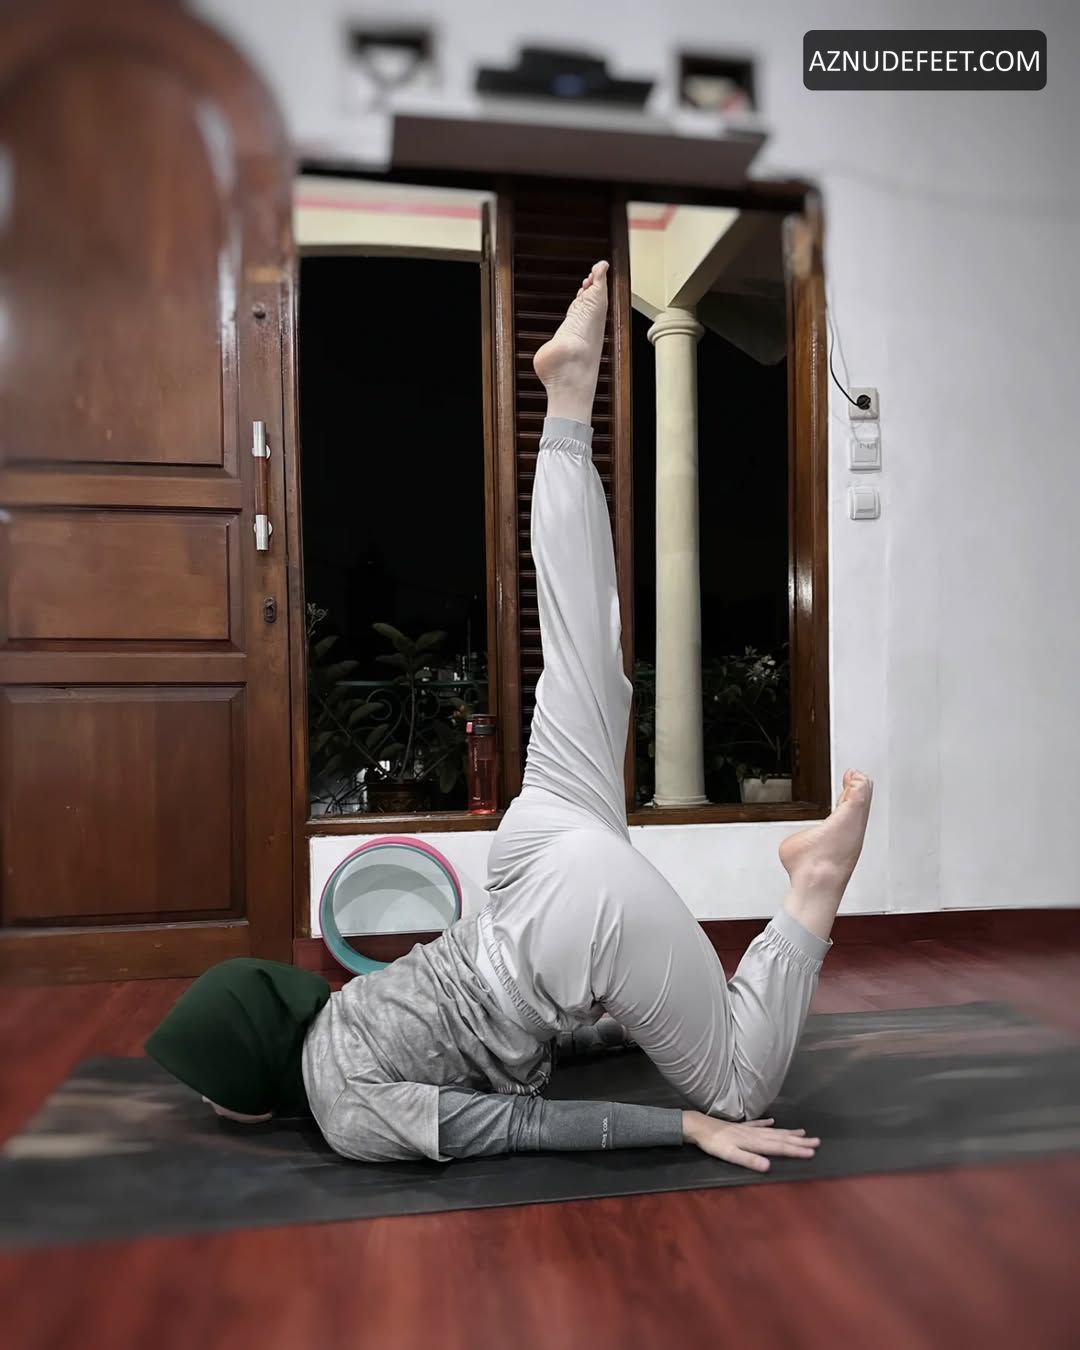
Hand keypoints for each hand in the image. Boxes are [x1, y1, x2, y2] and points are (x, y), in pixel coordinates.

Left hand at [681, 1111, 819, 1171]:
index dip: (796, 1150)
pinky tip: (773, 1121)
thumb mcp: (730, 1156)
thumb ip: (750, 1160)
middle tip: (817, 1142)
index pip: (779, 1148)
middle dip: (799, 1141)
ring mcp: (748, 1129)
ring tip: (803, 1132)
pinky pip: (758, 1125)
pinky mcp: (740, 1127)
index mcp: (754, 1143)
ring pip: (774, 1131)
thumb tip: (769, 1166)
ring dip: (789, 1132)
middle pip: (781, 1138)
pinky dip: (767, 1123)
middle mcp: (755, 1134)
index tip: (812, 1152)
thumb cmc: (714, 1144)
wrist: (699, 1127)